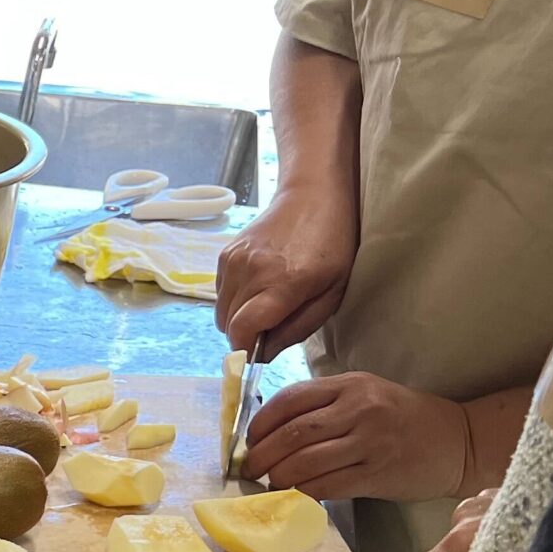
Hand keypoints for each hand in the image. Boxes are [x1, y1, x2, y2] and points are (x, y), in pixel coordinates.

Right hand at [215, 188, 355, 355]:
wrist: (312, 195)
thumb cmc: (332, 244)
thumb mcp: (332, 293)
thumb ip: (297, 328)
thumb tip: (264, 353)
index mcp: (284, 283)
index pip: (242, 330)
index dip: (244, 351)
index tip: (255, 356)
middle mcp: (252, 272)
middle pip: (228, 325)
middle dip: (245, 336)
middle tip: (270, 328)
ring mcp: (234, 261)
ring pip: (220, 312)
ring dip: (238, 319)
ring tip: (265, 305)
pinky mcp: (225, 255)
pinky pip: (220, 294)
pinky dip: (234, 300)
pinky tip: (258, 286)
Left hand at [241, 371, 466, 500]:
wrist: (459, 441)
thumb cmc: (405, 419)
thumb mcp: (367, 397)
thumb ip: (326, 407)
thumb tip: (271, 432)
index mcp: (351, 385)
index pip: (291, 399)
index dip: (260, 423)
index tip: (248, 441)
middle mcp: (360, 409)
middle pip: (292, 433)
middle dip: (261, 454)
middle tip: (248, 469)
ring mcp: (370, 442)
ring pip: (305, 461)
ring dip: (277, 477)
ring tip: (269, 484)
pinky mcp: (377, 474)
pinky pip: (326, 486)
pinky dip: (302, 493)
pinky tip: (294, 496)